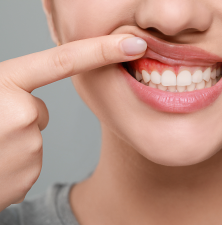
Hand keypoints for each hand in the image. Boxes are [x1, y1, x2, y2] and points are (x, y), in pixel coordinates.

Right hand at [0, 35, 146, 210]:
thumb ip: (5, 85)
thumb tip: (26, 94)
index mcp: (2, 84)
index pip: (62, 61)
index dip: (101, 50)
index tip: (134, 43)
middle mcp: (19, 114)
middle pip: (38, 111)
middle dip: (19, 117)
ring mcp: (26, 148)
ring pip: (33, 137)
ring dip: (12, 143)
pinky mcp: (28, 177)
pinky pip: (29, 162)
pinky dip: (11, 165)